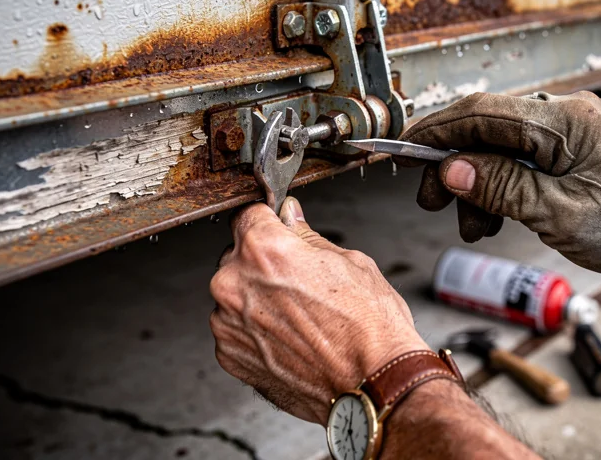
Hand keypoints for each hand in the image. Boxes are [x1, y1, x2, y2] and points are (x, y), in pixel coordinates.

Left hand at [209, 197, 428, 423]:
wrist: (373, 385)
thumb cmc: (369, 326)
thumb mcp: (350, 262)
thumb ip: (307, 236)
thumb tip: (290, 218)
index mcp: (263, 249)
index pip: (248, 215)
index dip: (269, 223)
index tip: (279, 232)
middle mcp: (234, 283)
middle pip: (237, 257)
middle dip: (262, 264)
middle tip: (300, 284)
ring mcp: (227, 322)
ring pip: (235, 296)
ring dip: (257, 300)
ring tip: (300, 318)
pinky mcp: (229, 355)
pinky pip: (236, 330)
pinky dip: (256, 332)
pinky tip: (291, 340)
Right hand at [397, 91, 600, 312]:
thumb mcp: (557, 214)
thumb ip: (500, 187)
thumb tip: (451, 168)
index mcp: (565, 121)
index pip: (483, 112)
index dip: (437, 129)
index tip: (405, 149)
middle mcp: (566, 113)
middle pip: (486, 126)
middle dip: (454, 163)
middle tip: (431, 199)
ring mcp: (570, 128)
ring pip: (499, 145)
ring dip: (477, 182)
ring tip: (472, 224)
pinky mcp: (572, 146)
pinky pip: (521, 155)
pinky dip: (500, 183)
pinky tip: (494, 215)